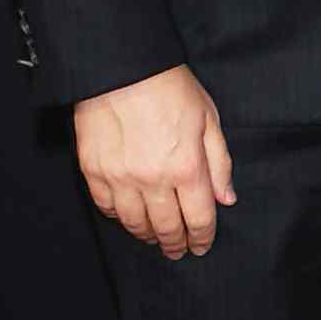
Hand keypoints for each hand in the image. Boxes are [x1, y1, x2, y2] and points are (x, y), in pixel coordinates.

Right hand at [73, 64, 235, 260]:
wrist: (121, 68)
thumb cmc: (170, 87)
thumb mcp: (208, 118)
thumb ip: (219, 162)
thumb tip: (226, 198)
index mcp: (186, 166)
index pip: (198, 218)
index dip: (203, 237)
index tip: (202, 245)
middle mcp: (152, 179)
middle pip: (166, 227)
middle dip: (176, 244)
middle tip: (178, 251)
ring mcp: (120, 178)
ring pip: (135, 224)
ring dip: (148, 235)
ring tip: (156, 239)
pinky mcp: (94, 172)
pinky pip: (107, 207)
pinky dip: (120, 217)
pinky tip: (129, 217)